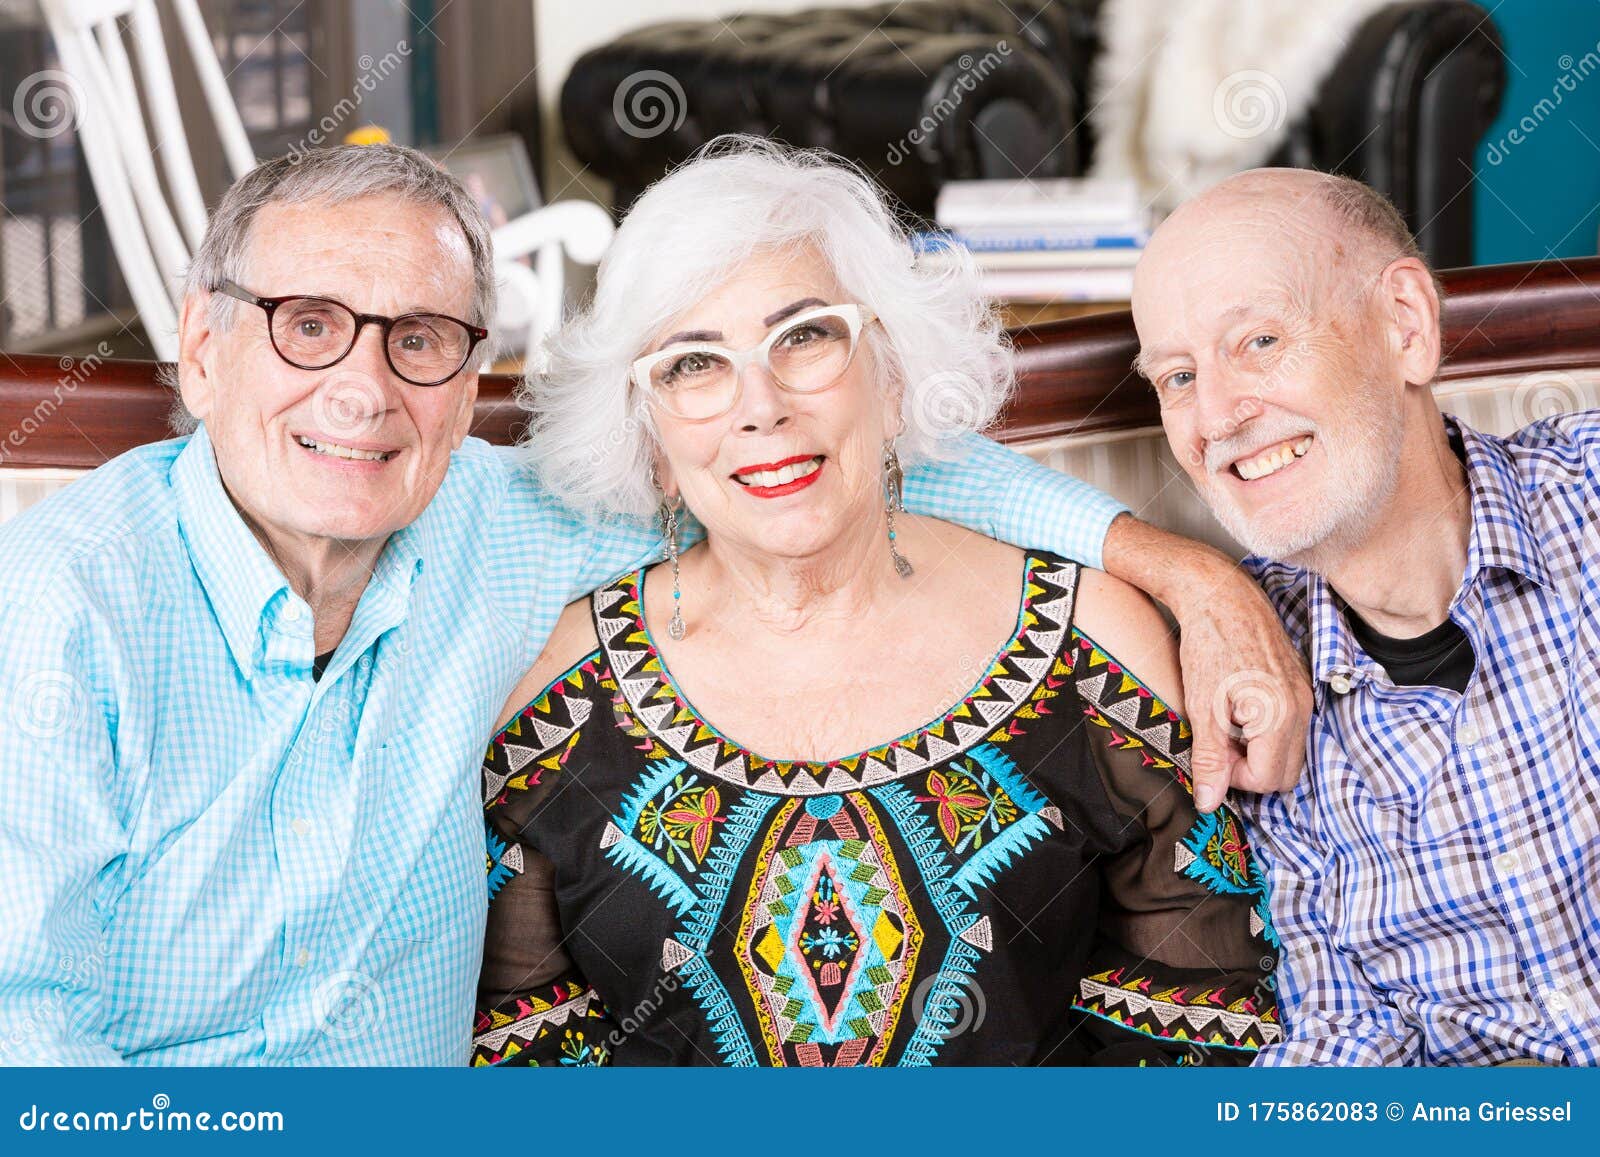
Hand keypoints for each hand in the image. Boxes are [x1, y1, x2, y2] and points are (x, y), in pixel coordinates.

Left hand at [1100, 515, 1310, 810]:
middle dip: (1250, 770)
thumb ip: (1210, 758)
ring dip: (1257, 752)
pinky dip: (1265, 732)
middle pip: (1285, 773)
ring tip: (1226, 725)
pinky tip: (1238, 710)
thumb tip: (1208, 803)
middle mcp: (1301, 707)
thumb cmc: (1208, 644)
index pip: (1268, 781)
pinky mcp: (1299, 684)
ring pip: (1289, 751)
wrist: (1219, 593)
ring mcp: (1304, 695)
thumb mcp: (1202, 706)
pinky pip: (1290, 728)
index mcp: (1279, 716)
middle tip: (1218, 744)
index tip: (1212, 753)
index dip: (1235, 778)